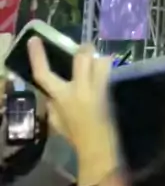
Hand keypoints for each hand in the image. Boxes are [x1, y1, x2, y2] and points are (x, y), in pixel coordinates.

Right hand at [27, 39, 115, 184]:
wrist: (96, 145)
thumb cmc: (74, 135)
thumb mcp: (56, 120)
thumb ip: (52, 103)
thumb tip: (51, 92)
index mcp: (60, 96)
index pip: (44, 74)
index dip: (37, 56)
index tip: (35, 40)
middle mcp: (78, 89)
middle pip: (81, 57)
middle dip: (83, 50)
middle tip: (83, 50)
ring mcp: (95, 89)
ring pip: (100, 61)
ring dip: (98, 58)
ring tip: (97, 62)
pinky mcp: (108, 91)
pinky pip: (108, 71)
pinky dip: (106, 67)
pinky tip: (104, 70)